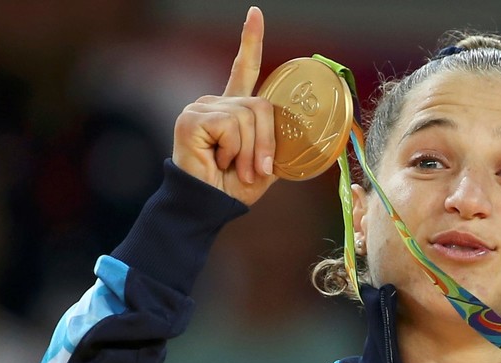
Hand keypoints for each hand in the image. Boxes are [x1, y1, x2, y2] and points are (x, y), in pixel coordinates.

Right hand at [172, 6, 276, 204]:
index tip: (255, 14)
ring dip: (251, 150)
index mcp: (232, 109)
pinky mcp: (192, 118)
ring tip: (237, 168)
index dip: (250, 42)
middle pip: (260, 105)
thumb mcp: (267, 162)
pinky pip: (231, 126)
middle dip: (267, 141)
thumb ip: (278, 141)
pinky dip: (234, 150)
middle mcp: (215, 102)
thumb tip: (308, 134)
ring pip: (249, 116)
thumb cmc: (235, 187)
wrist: (210, 206)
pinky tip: (218, 160)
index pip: (244, 69)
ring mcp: (201, 108)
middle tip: (258, 169)